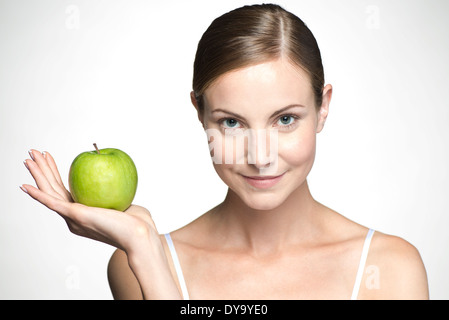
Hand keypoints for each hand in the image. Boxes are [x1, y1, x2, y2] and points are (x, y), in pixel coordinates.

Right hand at [21, 149, 157, 251]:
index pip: (64, 190)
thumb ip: (114, 192)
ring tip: (29, 157)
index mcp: (83, 214)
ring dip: (38, 173)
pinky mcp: (75, 215)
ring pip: (50, 191)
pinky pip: (52, 202)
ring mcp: (73, 218)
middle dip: (42, 169)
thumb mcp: (123, 201)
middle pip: (53, 189)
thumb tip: (116, 179)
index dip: (55, 174)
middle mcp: (74, 217)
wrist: (140, 234)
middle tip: (33, 153)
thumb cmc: (137, 221)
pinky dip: (38, 194)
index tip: (50, 160)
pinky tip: (25, 186)